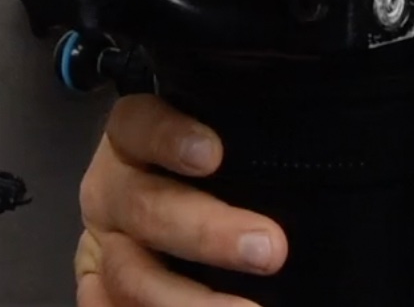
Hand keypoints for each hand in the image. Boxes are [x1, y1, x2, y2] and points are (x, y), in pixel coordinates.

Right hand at [75, 94, 286, 305]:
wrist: (160, 189)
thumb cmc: (213, 154)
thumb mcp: (221, 135)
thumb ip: (246, 139)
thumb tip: (317, 142)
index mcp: (131, 138)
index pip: (139, 125)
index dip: (170, 138)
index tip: (215, 155)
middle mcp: (108, 190)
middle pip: (146, 209)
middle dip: (209, 232)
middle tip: (271, 250)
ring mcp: (99, 245)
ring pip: (130, 276)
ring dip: (192, 301)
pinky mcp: (96, 286)